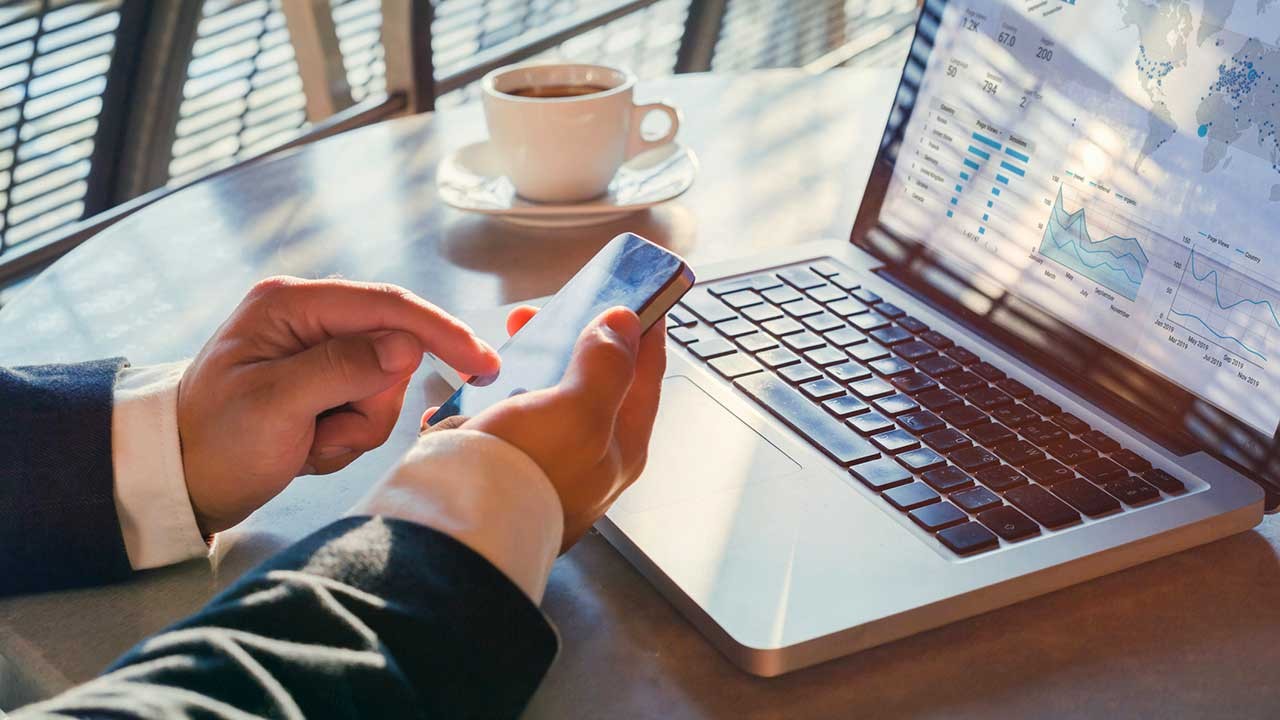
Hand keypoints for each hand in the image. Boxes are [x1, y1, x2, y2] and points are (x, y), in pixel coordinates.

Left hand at [178, 277, 499, 535]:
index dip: (439, 332)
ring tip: (308, 443)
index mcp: (291, 304)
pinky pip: (368, 408)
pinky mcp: (324, 382)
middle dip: (369, 404)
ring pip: (385, 386)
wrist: (180, 482)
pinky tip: (307, 446)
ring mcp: (318, 352)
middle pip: (392, 352)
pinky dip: (346, 436)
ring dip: (355, 427)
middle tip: (323, 434)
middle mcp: (309, 318)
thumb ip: (341, 369)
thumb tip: (406, 346)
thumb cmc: (213, 442)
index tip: (482, 363)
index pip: (386, 306)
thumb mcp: (274, 406)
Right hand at [424, 304, 665, 551]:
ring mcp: (543, 466)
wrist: (457, 529)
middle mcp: (588, 459)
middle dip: (566, 341)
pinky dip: (480, 404)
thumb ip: (606, 365)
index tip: (636, 294)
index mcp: (620, 446)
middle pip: (590, 384)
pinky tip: (464, 394)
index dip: (642, 330)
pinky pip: (495, 426)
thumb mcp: (578, 409)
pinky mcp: (500, 470)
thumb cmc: (524, 474)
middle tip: (540, 315)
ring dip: (520, 370)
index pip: (645, 375)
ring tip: (496, 352)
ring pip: (540, 401)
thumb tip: (624, 326)